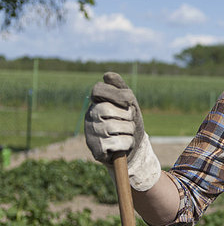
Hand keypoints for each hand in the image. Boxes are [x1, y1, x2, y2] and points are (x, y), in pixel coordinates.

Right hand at [84, 72, 160, 190]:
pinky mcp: (95, 150)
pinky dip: (127, 143)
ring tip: (127, 134)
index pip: (97, 90)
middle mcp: (89, 117)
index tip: (128, 101)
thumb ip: (121, 88)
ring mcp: (90, 133)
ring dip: (129, 130)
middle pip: (106, 109)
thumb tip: (107, 75)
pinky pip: (117, 143)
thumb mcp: (129, 104)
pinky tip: (124, 144)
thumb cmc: (129, 122)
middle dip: (126, 115)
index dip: (116, 94)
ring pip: (113, 127)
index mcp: (96, 103)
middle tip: (129, 121)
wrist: (132, 149)